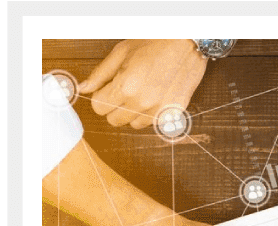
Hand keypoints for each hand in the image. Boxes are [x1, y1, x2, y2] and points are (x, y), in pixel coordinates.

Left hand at [79, 39, 206, 128]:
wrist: (187, 45)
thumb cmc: (155, 42)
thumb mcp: (122, 52)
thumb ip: (100, 74)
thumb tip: (84, 88)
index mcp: (126, 86)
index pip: (99, 107)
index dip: (101, 97)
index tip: (107, 90)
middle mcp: (142, 103)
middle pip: (114, 120)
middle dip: (115, 107)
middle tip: (124, 92)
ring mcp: (158, 111)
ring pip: (134, 125)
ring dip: (133, 113)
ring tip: (142, 94)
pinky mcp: (172, 115)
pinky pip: (152, 124)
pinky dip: (150, 114)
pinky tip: (155, 97)